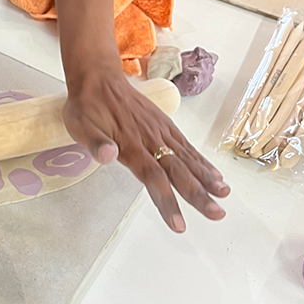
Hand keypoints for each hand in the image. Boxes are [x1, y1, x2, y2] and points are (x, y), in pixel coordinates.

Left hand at [63, 64, 229, 231]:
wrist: (98, 78)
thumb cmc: (87, 107)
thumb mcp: (80, 126)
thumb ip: (96, 143)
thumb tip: (108, 155)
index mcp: (131, 145)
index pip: (153, 178)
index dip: (167, 201)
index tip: (179, 224)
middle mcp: (151, 140)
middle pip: (179, 172)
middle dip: (199, 195)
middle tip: (217, 213)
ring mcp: (162, 132)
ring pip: (188, 159)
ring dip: (207, 179)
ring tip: (224, 195)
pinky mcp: (166, 127)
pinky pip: (187, 147)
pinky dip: (202, 162)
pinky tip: (215, 175)